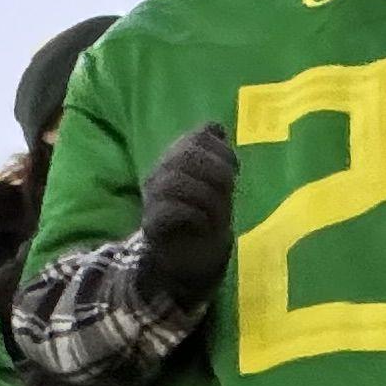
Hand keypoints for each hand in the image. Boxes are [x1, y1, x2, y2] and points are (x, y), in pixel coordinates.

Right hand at [137, 123, 237, 294]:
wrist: (190, 257)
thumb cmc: (206, 216)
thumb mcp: (218, 184)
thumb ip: (216, 156)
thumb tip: (218, 129)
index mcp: (177, 156)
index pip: (197, 137)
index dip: (221, 149)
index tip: (235, 169)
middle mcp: (160, 172)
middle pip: (186, 154)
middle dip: (216, 171)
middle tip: (229, 190)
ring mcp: (151, 197)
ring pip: (176, 181)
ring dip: (206, 196)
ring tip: (217, 211)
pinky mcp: (150, 223)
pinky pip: (170, 209)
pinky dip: (194, 215)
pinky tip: (204, 224)